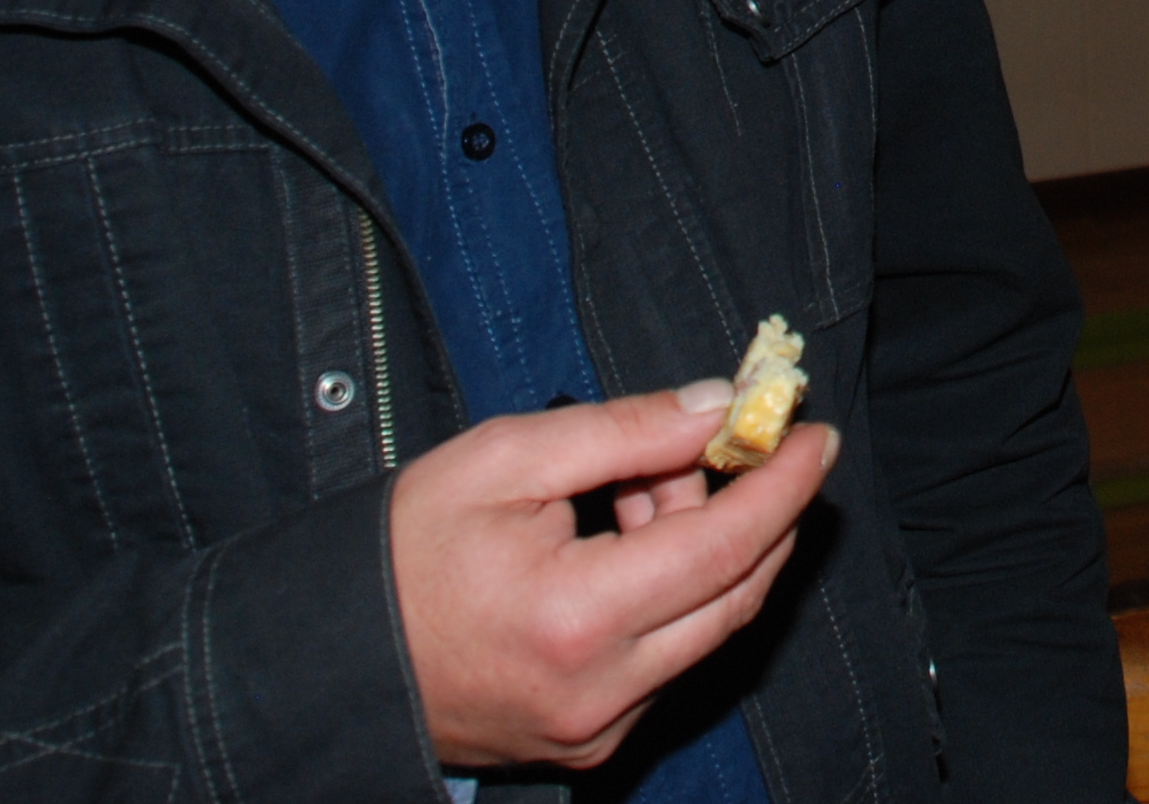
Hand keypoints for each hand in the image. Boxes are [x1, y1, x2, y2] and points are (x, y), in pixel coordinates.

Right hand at [393, 382, 834, 769]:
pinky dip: (670, 592)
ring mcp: (596, 728)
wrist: (332, 654)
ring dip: (705, 548)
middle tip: (745, 443)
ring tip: (644, 485)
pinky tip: (625, 542)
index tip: (816, 435)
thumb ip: (626, 432)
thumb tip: (716, 407)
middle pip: (734, 593)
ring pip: (702, 626)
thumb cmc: (405, 549)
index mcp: (579, 617)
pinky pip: (664, 658)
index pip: (727, 545)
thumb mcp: (506, 458)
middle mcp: (601, 691)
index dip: (784, 485)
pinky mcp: (587, 741)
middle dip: (757, 511)